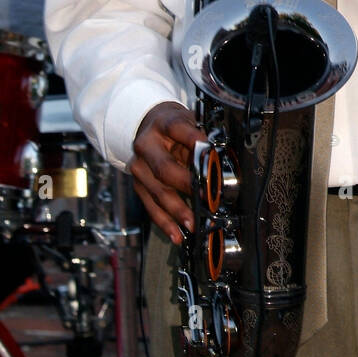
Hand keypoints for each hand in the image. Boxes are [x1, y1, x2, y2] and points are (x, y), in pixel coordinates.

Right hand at [129, 101, 207, 244]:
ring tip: (193, 224)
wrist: (146, 125)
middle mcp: (147, 146)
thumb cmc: (173, 126)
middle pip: (164, 168)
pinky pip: (151, 205)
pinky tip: (176, 234)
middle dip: (186, 186)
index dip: (194, 140)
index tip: (211, 153)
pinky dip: (165, 222)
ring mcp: (139, 167)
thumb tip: (219, 161)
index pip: (178, 129)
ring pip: (158, 191)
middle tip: (205, 199)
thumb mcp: (188, 122)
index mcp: (163, 124)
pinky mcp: (138, 184)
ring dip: (177, 211)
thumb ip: (201, 140)